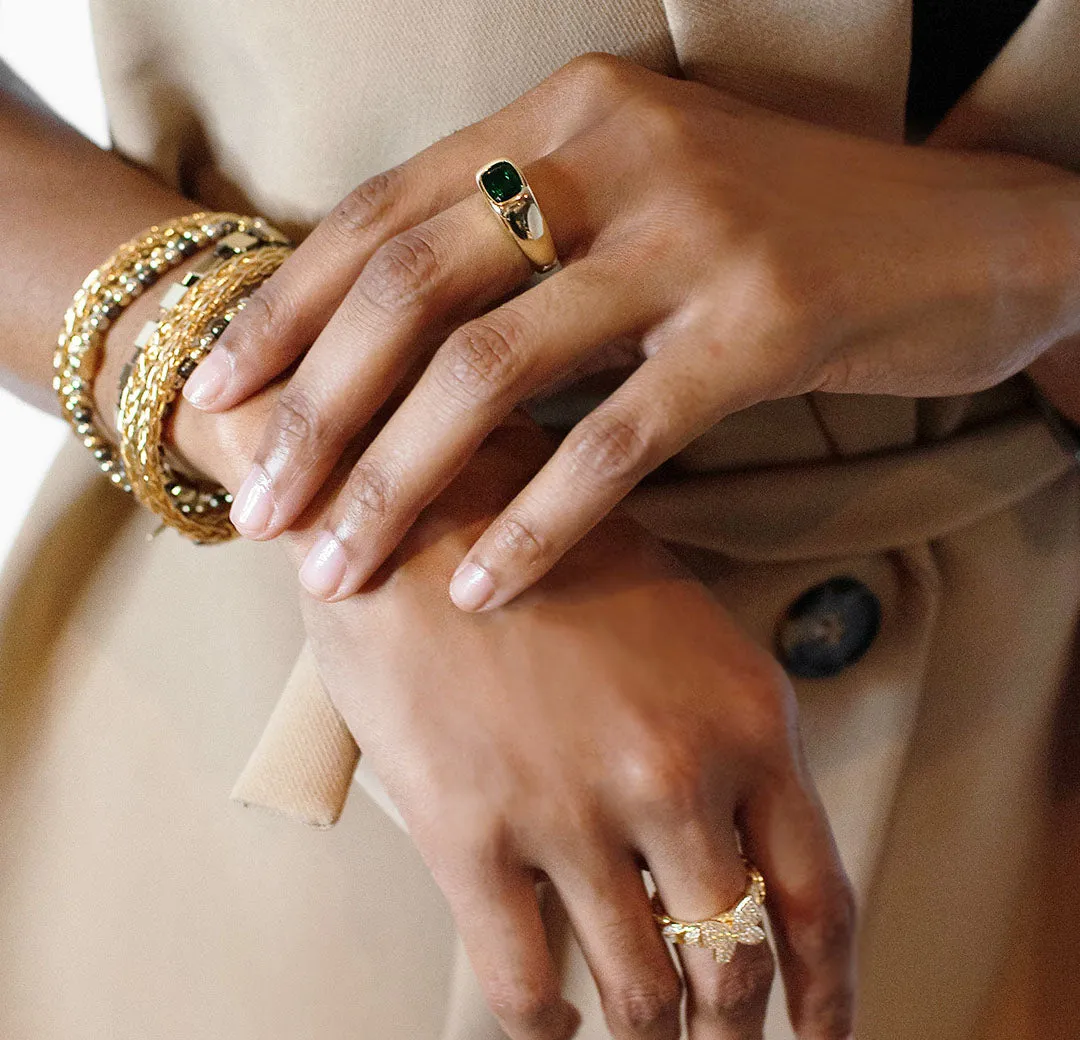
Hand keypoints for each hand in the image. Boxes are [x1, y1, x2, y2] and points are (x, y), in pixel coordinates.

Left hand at [181, 50, 1079, 607]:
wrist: (968, 237)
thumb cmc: (783, 236)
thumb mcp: (640, 214)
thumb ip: (528, 263)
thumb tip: (402, 372)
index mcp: (564, 119)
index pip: (384, 220)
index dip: (288, 316)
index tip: (220, 405)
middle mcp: (615, 152)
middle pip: (414, 292)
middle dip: (318, 413)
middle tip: (261, 512)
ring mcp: (694, 232)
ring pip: (494, 368)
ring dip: (399, 480)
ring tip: (340, 568)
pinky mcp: (765, 322)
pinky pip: (616, 438)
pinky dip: (535, 521)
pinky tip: (479, 586)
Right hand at [298, 421, 856, 1039]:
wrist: (419, 503)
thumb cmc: (545, 550)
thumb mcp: (679, 622)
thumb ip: (718, 727)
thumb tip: (726, 838)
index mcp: (746, 717)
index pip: (818, 894)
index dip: (830, 992)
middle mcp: (678, 775)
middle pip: (735, 964)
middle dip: (730, 1035)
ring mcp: (576, 810)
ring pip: (642, 990)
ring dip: (643, 1034)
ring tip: (631, 1034)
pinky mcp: (473, 833)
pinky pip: (525, 982)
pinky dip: (544, 1023)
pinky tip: (549, 1019)